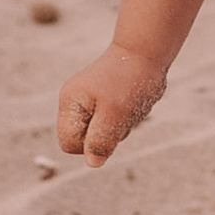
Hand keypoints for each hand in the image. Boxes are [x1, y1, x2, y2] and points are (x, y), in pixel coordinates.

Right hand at [56, 40, 165, 162]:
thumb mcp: (116, 113)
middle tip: (121, 115)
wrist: (145, 52)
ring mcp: (87, 102)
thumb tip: (92, 163)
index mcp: (70, 103)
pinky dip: (121, 120)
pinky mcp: (101, 101)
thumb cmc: (130, 80)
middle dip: (105, 136)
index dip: (90, 144)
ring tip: (127, 105)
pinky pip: (109, 124)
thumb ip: (101, 139)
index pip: (69, 143)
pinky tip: (129, 104)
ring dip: (117, 127)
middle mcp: (73, 103)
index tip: (109, 127)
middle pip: (83, 141)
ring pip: (98, 134)